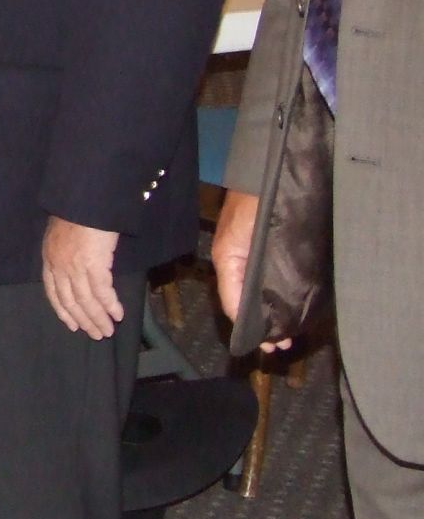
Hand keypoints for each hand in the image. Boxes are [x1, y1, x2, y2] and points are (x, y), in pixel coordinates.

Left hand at [42, 216, 123, 338]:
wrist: (85, 200)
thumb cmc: (78, 214)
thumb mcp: (62, 234)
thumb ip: (65, 253)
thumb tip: (76, 268)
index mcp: (49, 258)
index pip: (53, 292)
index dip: (63, 311)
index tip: (72, 324)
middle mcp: (59, 266)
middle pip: (70, 301)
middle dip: (84, 319)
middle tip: (96, 333)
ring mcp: (75, 267)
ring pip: (86, 300)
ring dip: (98, 318)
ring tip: (108, 330)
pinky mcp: (93, 264)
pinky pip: (102, 292)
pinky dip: (110, 305)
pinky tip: (118, 314)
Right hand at [213, 189, 289, 352]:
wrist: (267, 172)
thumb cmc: (253, 205)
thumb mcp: (242, 247)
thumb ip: (241, 283)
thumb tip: (250, 319)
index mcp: (228, 262)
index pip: (235, 305)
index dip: (251, 327)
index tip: (270, 346)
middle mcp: (239, 262)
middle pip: (248, 301)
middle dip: (265, 323)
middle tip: (284, 344)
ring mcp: (253, 255)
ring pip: (261, 292)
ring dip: (274, 312)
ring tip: (289, 331)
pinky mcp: (269, 249)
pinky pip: (270, 279)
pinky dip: (279, 295)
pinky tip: (290, 305)